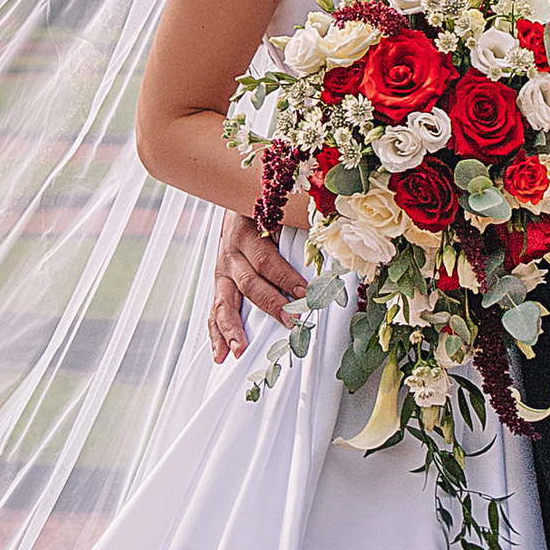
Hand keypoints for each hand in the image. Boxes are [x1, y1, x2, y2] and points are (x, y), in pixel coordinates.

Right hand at [206, 209, 307, 362]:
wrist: (232, 195)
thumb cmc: (264, 205)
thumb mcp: (280, 208)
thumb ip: (300, 224)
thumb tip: (334, 243)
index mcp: (246, 231)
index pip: (266, 259)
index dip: (285, 277)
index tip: (305, 293)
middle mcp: (230, 252)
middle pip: (250, 283)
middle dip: (271, 304)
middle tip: (290, 321)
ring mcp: (222, 270)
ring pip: (225, 302)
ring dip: (233, 328)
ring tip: (241, 350)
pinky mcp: (220, 283)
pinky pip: (215, 311)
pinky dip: (217, 334)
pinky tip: (221, 354)